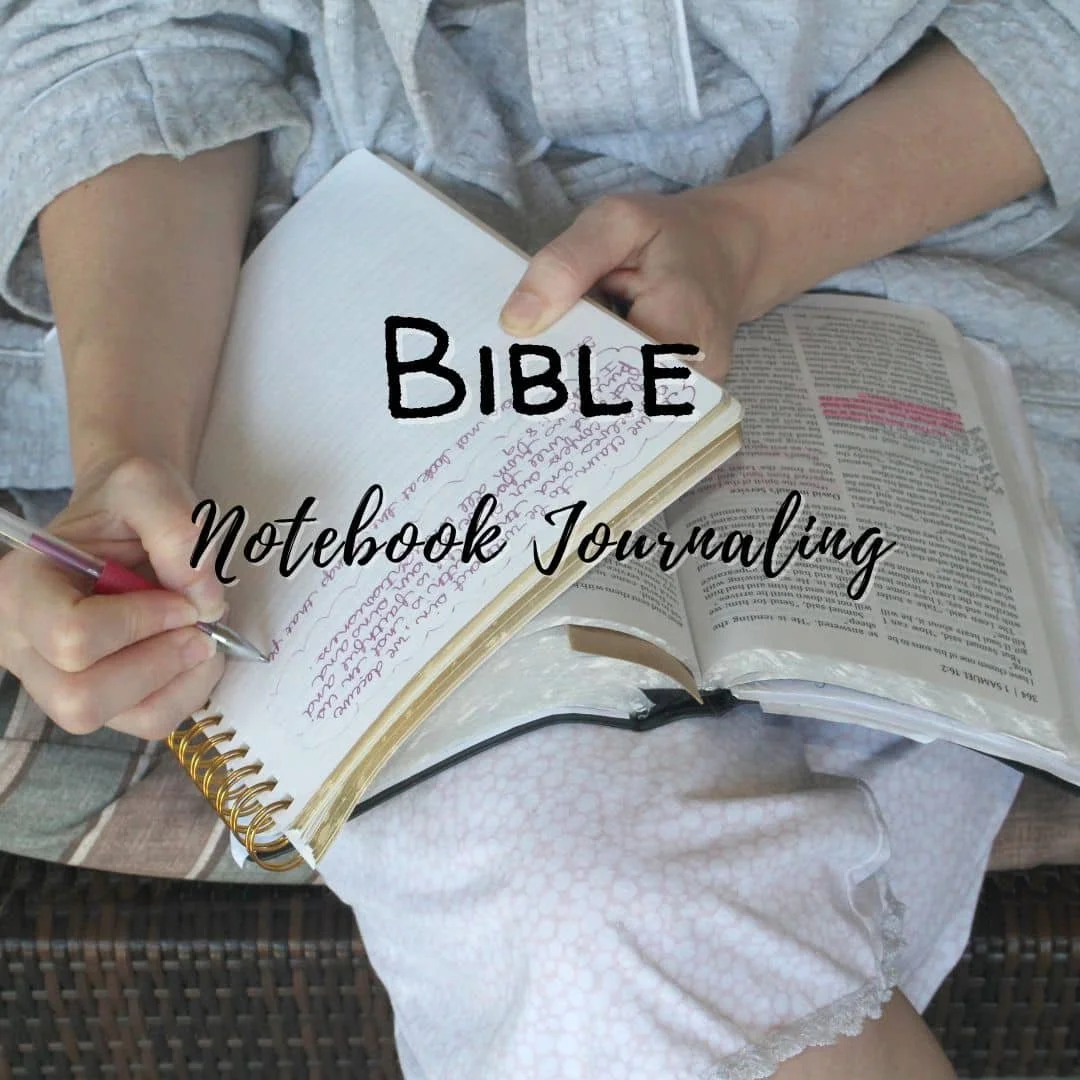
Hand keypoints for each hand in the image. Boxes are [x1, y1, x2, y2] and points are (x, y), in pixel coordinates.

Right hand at [0, 456, 225, 738]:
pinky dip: (189, 691)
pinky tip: (196, 653)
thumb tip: (205, 602)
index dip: (140, 623)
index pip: (70, 636)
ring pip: (122, 719)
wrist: (128, 514)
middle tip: (199, 624)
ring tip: (203, 636)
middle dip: (159, 663)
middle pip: (82, 698)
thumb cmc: (127, 502)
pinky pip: (151, 720)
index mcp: (22, 589)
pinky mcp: (104, 699)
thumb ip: (177, 530)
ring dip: (181, 680)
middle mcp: (26, 646)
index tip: (183, 599)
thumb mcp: (146, 486)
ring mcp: (60, 681)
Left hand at [499, 187, 766, 382]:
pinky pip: (633, 407)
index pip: (610, 372)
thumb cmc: (670, 235)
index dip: (560, 378)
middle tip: (511, 385)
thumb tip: (516, 322)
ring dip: (577, 397)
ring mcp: (696, 395)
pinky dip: (598, 394)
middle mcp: (699, 374)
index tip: (514, 376)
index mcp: (682, 323)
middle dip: (563, 393)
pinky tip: (567, 380)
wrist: (727, 252)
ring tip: (533, 385)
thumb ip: (566, 264)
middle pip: (616, 403)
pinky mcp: (686, 402)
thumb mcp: (616, 222)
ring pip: (622, 413)